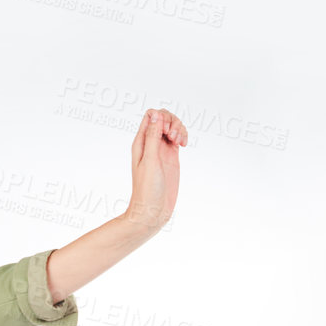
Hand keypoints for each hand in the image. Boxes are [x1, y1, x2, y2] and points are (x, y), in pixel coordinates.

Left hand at [125, 106, 185, 233]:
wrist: (153, 210)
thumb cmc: (147, 189)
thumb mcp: (150, 160)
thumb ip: (153, 137)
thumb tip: (156, 115)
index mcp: (141, 142)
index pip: (151, 116)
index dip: (162, 117)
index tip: (166, 132)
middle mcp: (151, 144)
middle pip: (164, 118)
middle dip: (173, 122)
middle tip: (174, 138)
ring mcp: (162, 150)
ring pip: (172, 127)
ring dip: (180, 129)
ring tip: (181, 142)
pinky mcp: (171, 157)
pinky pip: (178, 138)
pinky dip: (183, 136)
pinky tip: (184, 144)